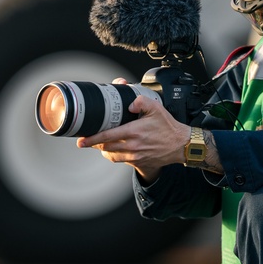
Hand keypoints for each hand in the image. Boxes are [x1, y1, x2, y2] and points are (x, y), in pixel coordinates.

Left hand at [76, 95, 190, 182]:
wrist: (180, 145)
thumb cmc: (168, 127)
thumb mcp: (156, 107)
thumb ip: (140, 101)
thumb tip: (129, 103)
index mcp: (134, 132)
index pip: (107, 136)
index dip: (92, 139)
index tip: (81, 140)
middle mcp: (133, 146)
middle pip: (105, 147)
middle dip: (94, 143)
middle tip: (88, 139)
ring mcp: (135, 156)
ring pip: (111, 155)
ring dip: (103, 149)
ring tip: (100, 143)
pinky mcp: (138, 162)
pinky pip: (120, 160)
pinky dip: (114, 155)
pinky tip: (114, 149)